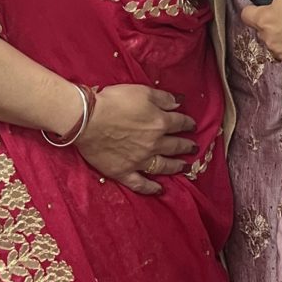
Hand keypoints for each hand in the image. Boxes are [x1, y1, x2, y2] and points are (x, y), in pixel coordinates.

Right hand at [74, 84, 195, 195]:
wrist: (88, 120)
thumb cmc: (114, 101)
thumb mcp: (143, 91)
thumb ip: (164, 98)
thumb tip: (179, 103)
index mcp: (160, 122)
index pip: (180, 123)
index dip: (188, 124)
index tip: (191, 126)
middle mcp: (154, 144)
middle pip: (175, 146)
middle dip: (186, 146)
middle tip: (193, 148)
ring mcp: (139, 161)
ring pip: (163, 166)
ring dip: (176, 167)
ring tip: (184, 167)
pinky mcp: (124, 172)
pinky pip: (140, 184)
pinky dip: (151, 188)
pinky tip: (159, 190)